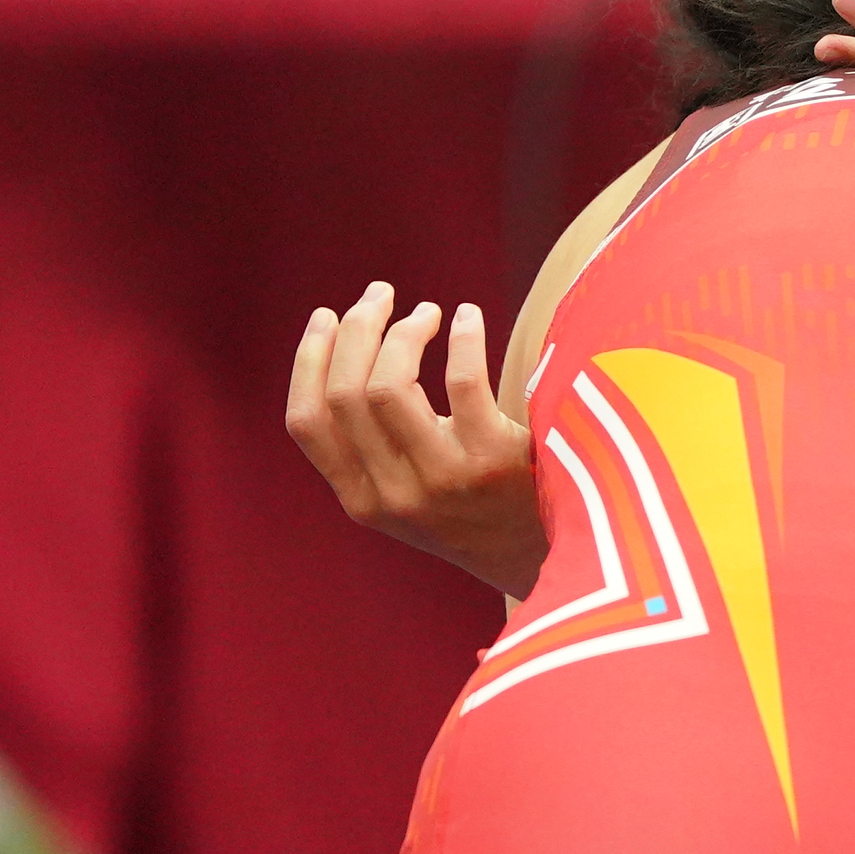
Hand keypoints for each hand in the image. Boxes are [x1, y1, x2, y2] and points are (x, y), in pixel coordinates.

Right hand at [287, 281, 546, 598]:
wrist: (547, 557)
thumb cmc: (477, 511)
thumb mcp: (409, 495)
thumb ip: (373, 450)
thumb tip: (349, 352)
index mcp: (363, 500)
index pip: (307, 423)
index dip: (309, 360)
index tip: (326, 315)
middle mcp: (395, 494)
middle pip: (345, 393)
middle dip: (357, 329)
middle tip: (380, 296)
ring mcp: (443, 480)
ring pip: (388, 386)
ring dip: (402, 331)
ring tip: (428, 312)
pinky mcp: (494, 462)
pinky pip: (462, 381)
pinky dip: (461, 337)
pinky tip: (467, 318)